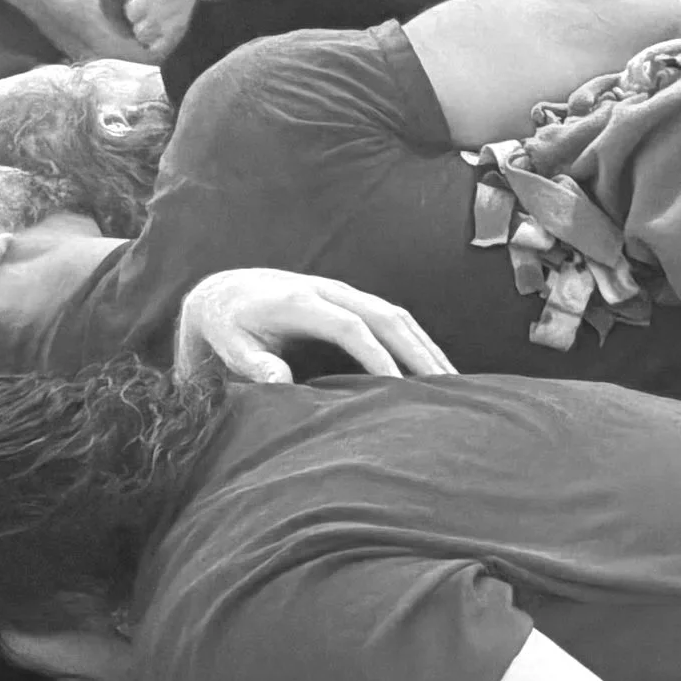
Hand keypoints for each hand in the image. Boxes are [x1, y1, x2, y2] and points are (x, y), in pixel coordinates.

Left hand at [175, 268, 455, 385]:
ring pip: (398, 316)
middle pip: (386, 317)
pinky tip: (437, 371)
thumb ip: (250, 363)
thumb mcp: (227, 345)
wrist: (225, 292)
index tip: (399, 390)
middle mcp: (329, 291)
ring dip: (428, 349)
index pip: (350, 326)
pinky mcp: (353, 301)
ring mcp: (345, 293)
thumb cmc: (226, 327)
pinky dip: (419, 344)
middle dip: (419, 352)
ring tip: (456, 386)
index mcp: (300, 302)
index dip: (377, 355)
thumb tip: (278, 382)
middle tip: (447, 390)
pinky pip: (394, 320)